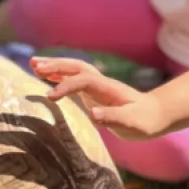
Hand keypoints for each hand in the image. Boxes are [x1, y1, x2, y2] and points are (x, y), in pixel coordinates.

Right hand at [32, 57, 167, 138]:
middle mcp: (101, 84)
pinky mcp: (94, 93)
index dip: (67, 86)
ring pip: (74, 71)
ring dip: (55, 66)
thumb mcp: (132, 123)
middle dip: (56, 66)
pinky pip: (74, 80)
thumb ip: (113, 118)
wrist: (156, 115)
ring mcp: (97, 87)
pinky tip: (45, 77)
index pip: (84, 81)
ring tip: (33, 64)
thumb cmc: (144, 121)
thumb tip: (93, 114)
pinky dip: (59, 77)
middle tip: (35, 65)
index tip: (50, 97)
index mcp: (109, 89)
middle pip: (77, 68)